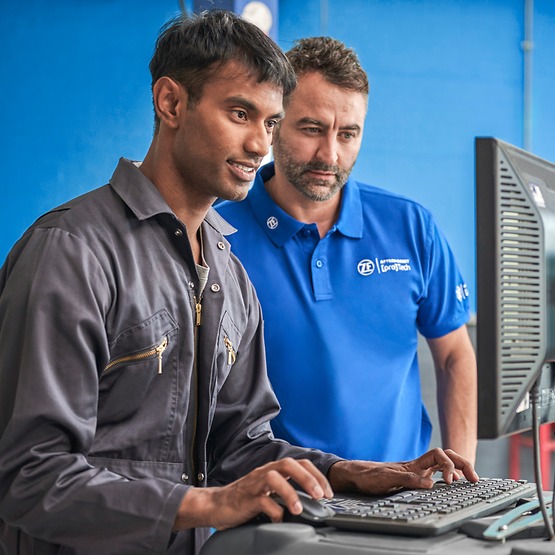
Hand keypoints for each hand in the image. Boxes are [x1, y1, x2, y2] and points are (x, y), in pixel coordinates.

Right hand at [173, 458, 333, 530]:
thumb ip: (288, 491)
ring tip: (299, 509)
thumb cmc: (246, 499)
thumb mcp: (271, 492)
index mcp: (274, 470)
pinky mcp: (246, 498)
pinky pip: (262, 501)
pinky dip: (273, 511)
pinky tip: (279, 520)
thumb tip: (313, 502)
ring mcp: (255, 484)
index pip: (300, 463)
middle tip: (320, 496)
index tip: (328, 492)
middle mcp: (265, 472)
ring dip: (290, 492)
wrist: (217, 505)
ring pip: (274, 477)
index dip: (317, 475)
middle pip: (289, 464)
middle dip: (308, 479)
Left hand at [328, 447, 478, 495]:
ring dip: (459, 468)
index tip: (450, 481)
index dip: (448, 465)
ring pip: (443, 464)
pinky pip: (436, 474)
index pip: (438, 455)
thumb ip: (408, 480)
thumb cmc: (370, 475)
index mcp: (414, 464)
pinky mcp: (414, 479)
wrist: (357, 476)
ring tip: (471, 479)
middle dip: (462, 463)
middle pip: (446, 456)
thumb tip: (430, 484)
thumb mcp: (387, 478)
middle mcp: (418, 466)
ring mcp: (417, 472)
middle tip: (474, 478)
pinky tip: (454, 484)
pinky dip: (449, 476)